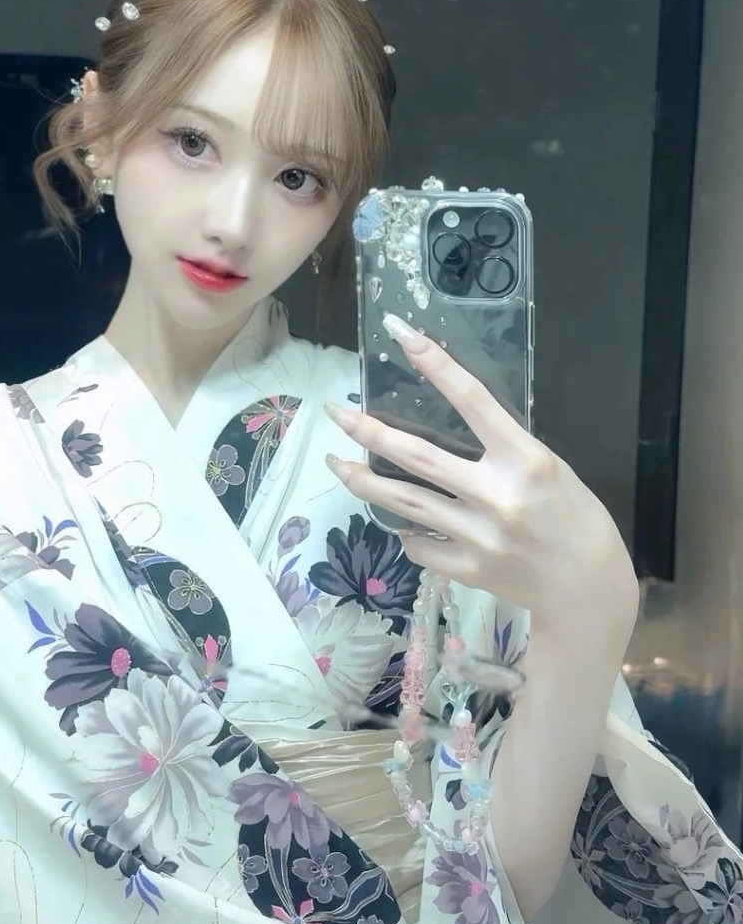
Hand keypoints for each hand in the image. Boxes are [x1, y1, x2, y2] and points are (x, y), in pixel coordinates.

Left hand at [325, 314, 637, 636]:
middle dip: (368, 432)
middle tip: (334, 412)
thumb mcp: (550, 469)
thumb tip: (452, 430)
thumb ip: (503, 450)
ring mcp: (477, 536)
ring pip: (404, 502)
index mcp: (526, 460)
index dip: (434, 362)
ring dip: (363, 481)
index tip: (400, 333)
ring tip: (337, 463)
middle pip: (416, 456)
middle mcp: (497, 495)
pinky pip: (420, 545)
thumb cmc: (576, 519)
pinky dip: (409, 532)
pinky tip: (402, 524)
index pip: (471, 399)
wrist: (589, 590)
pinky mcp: (467, 569)